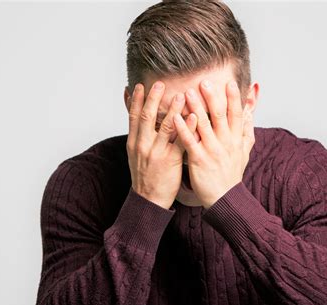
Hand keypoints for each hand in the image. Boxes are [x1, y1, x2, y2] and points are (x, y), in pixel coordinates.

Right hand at [126, 81, 197, 208]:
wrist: (148, 199)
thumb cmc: (144, 176)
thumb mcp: (135, 154)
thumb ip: (137, 135)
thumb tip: (136, 118)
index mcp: (133, 142)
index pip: (133, 116)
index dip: (136, 100)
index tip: (140, 85)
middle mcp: (143, 145)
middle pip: (147, 117)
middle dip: (153, 98)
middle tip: (161, 83)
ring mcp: (156, 152)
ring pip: (165, 127)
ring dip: (173, 109)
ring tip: (181, 95)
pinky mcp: (170, 161)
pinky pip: (180, 142)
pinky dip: (187, 128)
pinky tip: (194, 117)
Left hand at [173, 79, 254, 208]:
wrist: (225, 198)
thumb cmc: (232, 172)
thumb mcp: (245, 149)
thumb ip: (247, 126)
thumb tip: (253, 108)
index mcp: (236, 139)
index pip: (236, 114)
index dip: (233, 98)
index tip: (228, 82)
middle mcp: (225, 143)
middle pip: (220, 116)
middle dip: (213, 98)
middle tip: (204, 82)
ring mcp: (212, 151)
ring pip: (204, 125)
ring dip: (196, 108)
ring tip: (187, 93)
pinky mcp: (199, 160)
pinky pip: (190, 142)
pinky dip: (183, 128)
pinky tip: (175, 117)